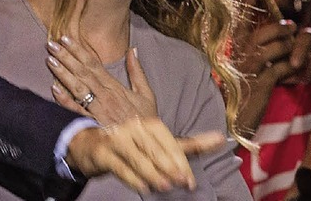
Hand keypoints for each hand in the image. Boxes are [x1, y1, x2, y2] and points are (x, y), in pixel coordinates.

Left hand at [46, 36, 155, 123]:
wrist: (147, 149)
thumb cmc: (145, 121)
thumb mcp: (146, 94)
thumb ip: (137, 71)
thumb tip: (132, 49)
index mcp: (116, 87)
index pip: (93, 64)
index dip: (78, 50)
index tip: (66, 38)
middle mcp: (105, 96)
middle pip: (83, 72)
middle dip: (66, 57)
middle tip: (51, 44)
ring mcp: (98, 111)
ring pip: (78, 88)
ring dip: (63, 73)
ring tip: (50, 60)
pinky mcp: (93, 126)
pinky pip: (76, 112)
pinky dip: (65, 101)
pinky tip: (54, 89)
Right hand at [65, 117, 225, 193]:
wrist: (90, 144)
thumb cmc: (130, 143)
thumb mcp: (158, 142)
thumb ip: (188, 143)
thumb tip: (220, 138)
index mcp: (147, 123)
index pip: (169, 141)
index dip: (181, 161)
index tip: (190, 180)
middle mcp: (132, 127)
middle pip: (155, 150)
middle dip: (171, 168)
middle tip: (183, 183)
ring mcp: (116, 139)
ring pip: (139, 158)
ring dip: (153, 173)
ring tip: (164, 186)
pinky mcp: (103, 152)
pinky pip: (120, 167)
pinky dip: (133, 178)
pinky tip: (143, 187)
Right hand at [234, 16, 297, 132]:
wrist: (229, 120)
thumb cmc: (232, 94)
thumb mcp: (236, 70)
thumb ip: (244, 54)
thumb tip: (260, 40)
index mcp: (230, 52)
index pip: (237, 24)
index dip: (245, 6)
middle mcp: (237, 58)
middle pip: (259, 35)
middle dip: (277, 28)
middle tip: (291, 26)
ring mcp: (248, 71)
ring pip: (271, 49)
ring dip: (286, 45)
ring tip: (295, 44)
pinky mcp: (261, 85)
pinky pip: (279, 68)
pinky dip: (290, 65)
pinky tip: (295, 67)